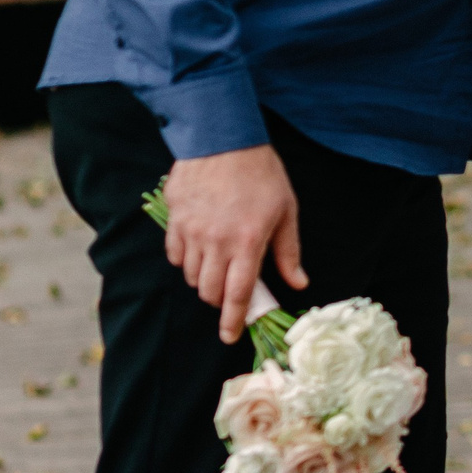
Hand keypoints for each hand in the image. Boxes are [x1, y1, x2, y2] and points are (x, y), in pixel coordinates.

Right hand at [161, 143, 307, 343]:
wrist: (224, 137)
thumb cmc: (262, 174)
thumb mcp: (286, 211)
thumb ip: (288, 252)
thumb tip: (297, 283)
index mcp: (247, 242)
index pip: (238, 294)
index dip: (234, 319)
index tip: (230, 335)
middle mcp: (216, 242)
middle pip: (209, 291)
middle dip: (218, 300)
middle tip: (229, 292)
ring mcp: (191, 230)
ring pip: (190, 275)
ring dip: (203, 278)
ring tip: (217, 263)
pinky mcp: (174, 218)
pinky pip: (174, 254)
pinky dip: (185, 259)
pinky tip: (198, 247)